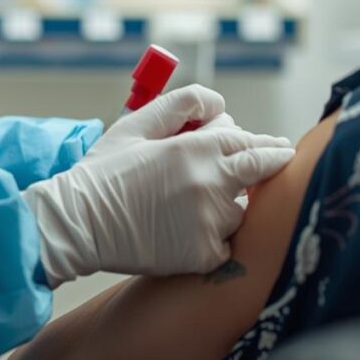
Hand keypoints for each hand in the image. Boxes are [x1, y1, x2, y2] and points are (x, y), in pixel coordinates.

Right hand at [22, 86, 293, 285]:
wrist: (78, 224)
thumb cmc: (104, 171)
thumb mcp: (136, 124)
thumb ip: (181, 105)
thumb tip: (219, 104)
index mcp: (195, 148)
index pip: (249, 143)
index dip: (264, 144)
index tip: (278, 147)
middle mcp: (210, 184)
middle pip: (259, 172)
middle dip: (272, 164)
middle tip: (281, 160)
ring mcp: (210, 222)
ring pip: (240, 209)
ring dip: (229, 202)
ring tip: (195, 202)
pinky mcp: (204, 255)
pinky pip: (226, 243)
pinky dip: (214, 236)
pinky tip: (188, 229)